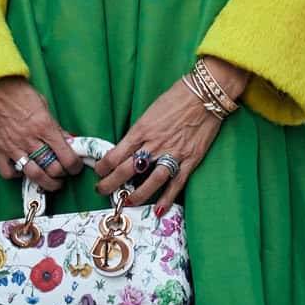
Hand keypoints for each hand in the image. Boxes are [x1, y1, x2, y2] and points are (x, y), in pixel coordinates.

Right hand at [0, 77, 84, 191]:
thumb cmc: (15, 90)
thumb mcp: (42, 103)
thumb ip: (55, 126)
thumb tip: (68, 141)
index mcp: (44, 125)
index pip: (67, 156)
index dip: (75, 166)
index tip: (76, 167)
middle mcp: (29, 139)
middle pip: (53, 169)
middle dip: (62, 175)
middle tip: (63, 174)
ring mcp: (11, 146)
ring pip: (34, 175)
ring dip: (46, 183)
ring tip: (50, 182)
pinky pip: (9, 172)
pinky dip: (18, 175)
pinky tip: (22, 169)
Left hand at [95, 73, 236, 215]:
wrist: (204, 95)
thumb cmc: (176, 98)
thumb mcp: (150, 112)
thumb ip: (140, 131)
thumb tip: (130, 147)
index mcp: (141, 130)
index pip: (115, 154)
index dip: (104, 166)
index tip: (100, 171)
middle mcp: (154, 144)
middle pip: (126, 170)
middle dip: (110, 183)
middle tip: (102, 190)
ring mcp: (172, 153)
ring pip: (150, 181)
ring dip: (136, 195)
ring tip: (127, 202)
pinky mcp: (190, 159)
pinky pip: (176, 183)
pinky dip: (167, 198)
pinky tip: (158, 209)